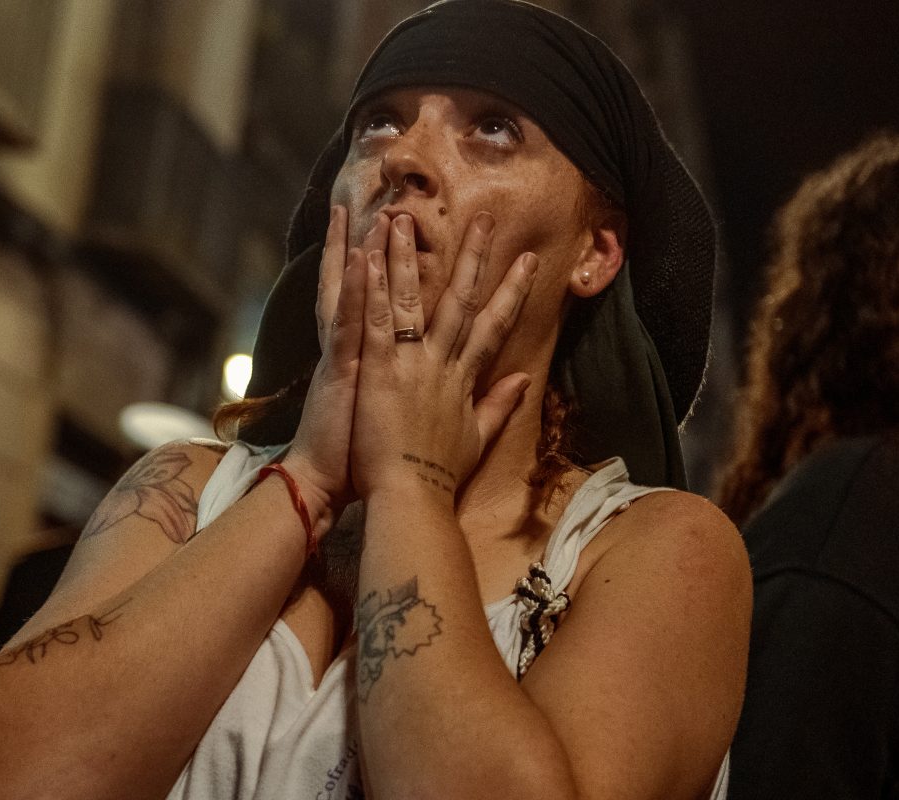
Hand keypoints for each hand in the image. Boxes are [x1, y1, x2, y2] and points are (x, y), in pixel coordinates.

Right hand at [281, 208, 389, 529]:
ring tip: (376, 213)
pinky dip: (354, 290)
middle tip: (397, 207)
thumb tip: (439, 378)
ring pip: (357, 294)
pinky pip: (348, 323)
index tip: (407, 239)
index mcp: (375, 359)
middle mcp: (359, 349)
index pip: (385, 305)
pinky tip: (360, 258)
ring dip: (367, 253)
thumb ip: (421, 391)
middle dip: (383, 248)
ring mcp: (348, 355)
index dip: (394, 271)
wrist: (324, 482)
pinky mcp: (340, 369)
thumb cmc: (360, 456)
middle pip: (370, 288)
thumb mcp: (398, 417)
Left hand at [349, 211, 538, 502]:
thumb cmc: (438, 475)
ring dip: (409, 257)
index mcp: (463, 378)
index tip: (528, 262)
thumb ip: (499, 405)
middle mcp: (441, 363)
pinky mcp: (377, 369)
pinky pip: (374, 319)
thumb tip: (524, 378)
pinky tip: (369, 255)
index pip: (494, 326)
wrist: (410, 497)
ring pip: (412, 299)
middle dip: (473, 258)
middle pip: (460, 300)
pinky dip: (372, 288)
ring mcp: (410, 363)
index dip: (512, 292)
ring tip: (404, 218)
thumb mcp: (476, 439)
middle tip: (484, 219)